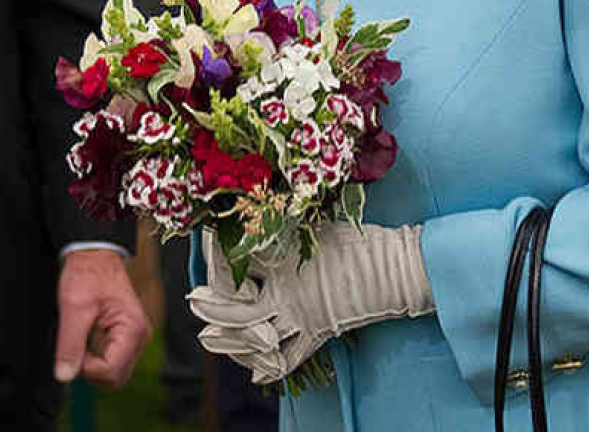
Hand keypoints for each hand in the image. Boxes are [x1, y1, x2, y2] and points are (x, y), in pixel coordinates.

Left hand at [54, 248, 150, 387]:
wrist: (93, 255)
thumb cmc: (87, 273)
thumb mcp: (73, 307)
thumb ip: (70, 344)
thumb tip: (65, 376)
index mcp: (133, 329)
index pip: (110, 372)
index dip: (86, 367)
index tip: (74, 347)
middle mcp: (140, 336)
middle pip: (115, 378)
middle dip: (91, 370)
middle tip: (76, 345)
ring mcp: (135, 338)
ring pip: (114, 373)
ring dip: (94, 364)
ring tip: (83, 336)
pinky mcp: (127, 337)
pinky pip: (113, 361)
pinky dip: (97, 357)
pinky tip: (88, 337)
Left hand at [189, 222, 432, 383]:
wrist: (394, 267)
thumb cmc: (355, 238)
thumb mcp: (313, 222)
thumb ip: (281, 223)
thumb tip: (250, 216)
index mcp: (283, 261)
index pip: (237, 262)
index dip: (215, 257)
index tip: (204, 243)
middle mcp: (286, 294)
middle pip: (237, 311)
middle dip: (212, 309)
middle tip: (194, 302)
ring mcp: (302, 317)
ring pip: (257, 339)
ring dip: (231, 341)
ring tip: (210, 339)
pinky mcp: (319, 333)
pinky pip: (289, 358)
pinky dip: (269, 368)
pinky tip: (254, 372)